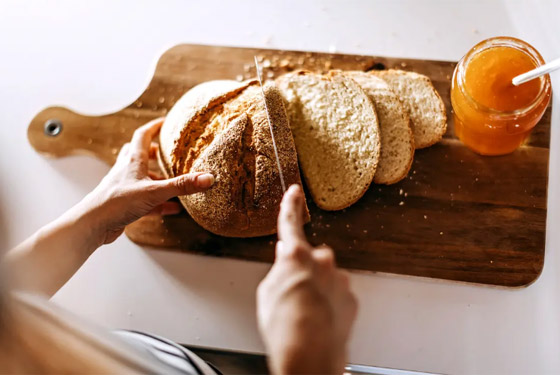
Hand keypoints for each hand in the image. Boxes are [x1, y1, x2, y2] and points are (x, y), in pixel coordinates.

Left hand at [79, 118, 214, 244]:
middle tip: (169, 153)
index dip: (155, 127)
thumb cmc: (117, 203)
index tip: (166, 122)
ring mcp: (125, 187)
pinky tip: (173, 209)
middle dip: (155, 152)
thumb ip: (182, 185)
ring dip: (157, 178)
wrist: (92, 224)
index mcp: (132, 161)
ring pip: (142, 177)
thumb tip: (208, 178)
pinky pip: (145, 200)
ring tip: (175, 182)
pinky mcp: (125, 205)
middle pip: (140, 154)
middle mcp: (127, 171)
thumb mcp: (155, 192)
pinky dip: (159, 202)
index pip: (143, 135)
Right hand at [257, 185, 357, 374]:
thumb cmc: (285, 325)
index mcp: (296, 255)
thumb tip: (285, 259)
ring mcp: (339, 280)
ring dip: (315, 290)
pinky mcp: (350, 298)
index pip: (290, 223)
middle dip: (302, 271)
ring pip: (325, 278)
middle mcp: (322, 261)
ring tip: (302, 314)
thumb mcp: (267, 292)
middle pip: (310, 258)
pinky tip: (317, 320)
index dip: (290, 206)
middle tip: (291, 294)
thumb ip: (279, 270)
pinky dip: (328, 304)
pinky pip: (336, 295)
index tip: (294, 192)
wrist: (310, 352)